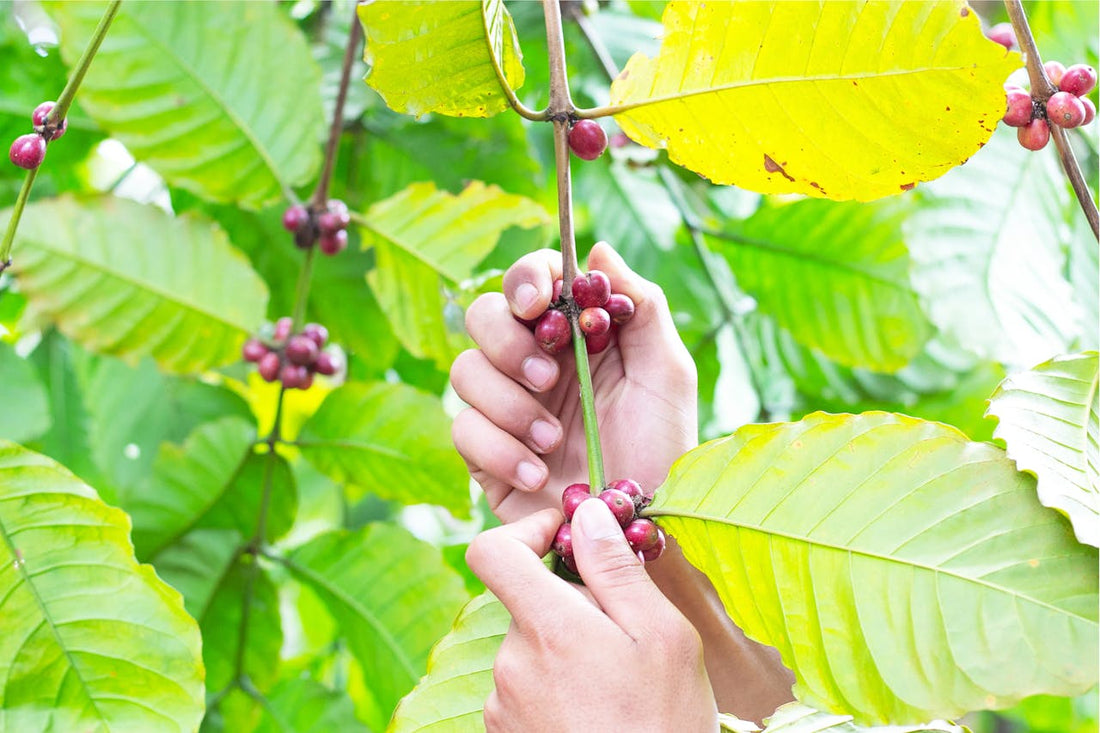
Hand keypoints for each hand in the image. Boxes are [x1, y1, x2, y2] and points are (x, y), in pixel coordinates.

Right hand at [451, 241, 696, 522]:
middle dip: (508, 343)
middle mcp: (534, 362)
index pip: (532, 281)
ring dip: (508, 404)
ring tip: (553, 441)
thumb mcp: (667, 374)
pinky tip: (537, 475)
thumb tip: (598, 250)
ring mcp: (505, 406)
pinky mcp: (485, 454)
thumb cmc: (663, 449)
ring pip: (464, 370)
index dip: (525, 278)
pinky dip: (499, 450)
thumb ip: (641, 307)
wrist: (640, 529)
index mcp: (575, 333)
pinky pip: (462, 430)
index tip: (537, 303)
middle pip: (483, 315)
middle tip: (548, 378)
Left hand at [466, 500, 717, 731]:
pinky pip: (525, 686)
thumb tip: (586, 512)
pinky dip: (557, 685)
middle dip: (570, 603)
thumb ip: (615, 569)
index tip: (565, 536)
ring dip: (566, 648)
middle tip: (624, 634)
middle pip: (526, 601)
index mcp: (547, 627)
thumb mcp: (661, 636)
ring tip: (618, 685)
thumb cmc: (664, 723)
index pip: (492, 551)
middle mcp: (510, 662)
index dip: (525, 531)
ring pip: (530, 645)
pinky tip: (598, 711)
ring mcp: (503, 703)